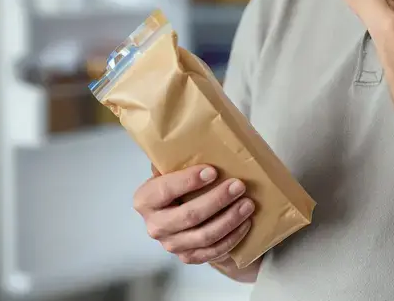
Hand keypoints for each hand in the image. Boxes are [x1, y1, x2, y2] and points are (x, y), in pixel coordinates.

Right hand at [133, 165, 254, 264]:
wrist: (182, 218)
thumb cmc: (179, 188)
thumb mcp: (172, 172)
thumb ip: (174, 160)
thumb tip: (191, 136)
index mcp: (145, 200)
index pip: (165, 190)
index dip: (188, 181)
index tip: (213, 171)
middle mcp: (154, 225)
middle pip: (188, 215)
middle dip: (217, 200)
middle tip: (239, 186)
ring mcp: (171, 245)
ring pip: (204, 235)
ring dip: (230, 219)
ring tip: (248, 204)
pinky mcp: (188, 257)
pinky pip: (213, 251)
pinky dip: (232, 237)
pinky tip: (245, 223)